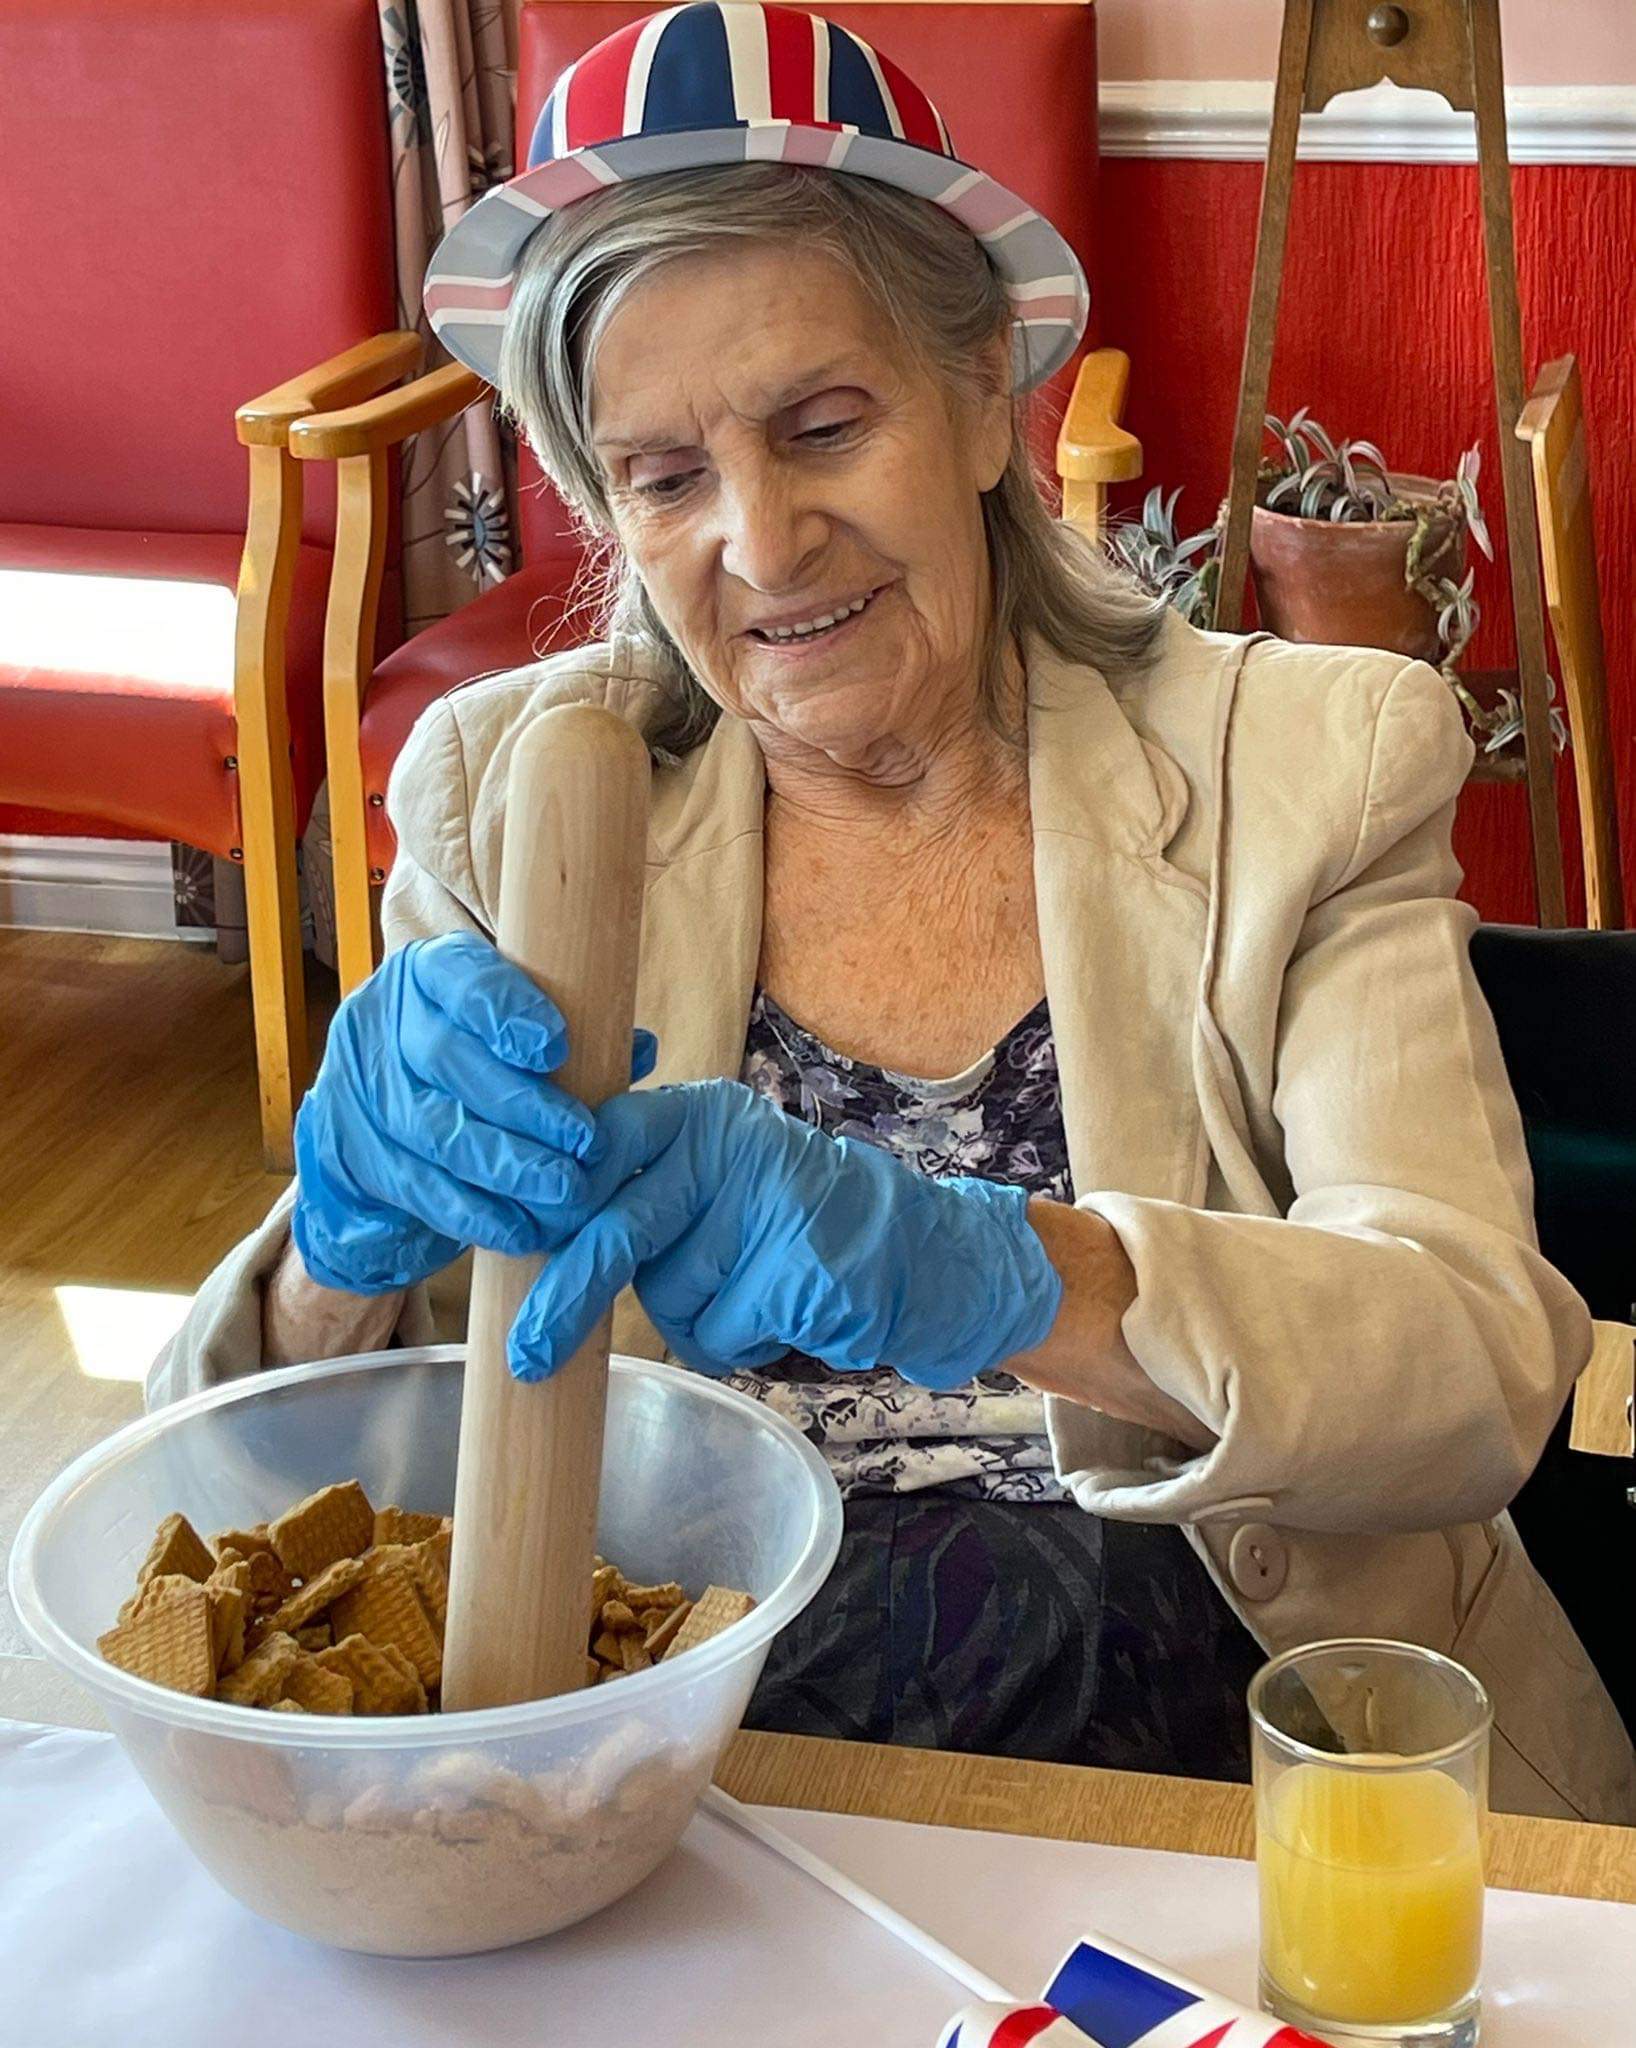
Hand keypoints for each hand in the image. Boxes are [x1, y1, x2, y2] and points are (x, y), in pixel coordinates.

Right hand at [292, 932, 655, 1293]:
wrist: (387, 1117)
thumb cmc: (480, 1062)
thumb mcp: (517, 1033)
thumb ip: (576, 1036)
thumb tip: (638, 1050)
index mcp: (428, 974)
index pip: (458, 978)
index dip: (504, 1011)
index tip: (555, 1048)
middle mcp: (382, 1022)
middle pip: (445, 1059)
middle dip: (523, 1106)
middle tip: (587, 1144)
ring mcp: (360, 1088)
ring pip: (430, 1128)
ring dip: (505, 1166)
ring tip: (565, 1190)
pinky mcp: (353, 1153)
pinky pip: (415, 1186)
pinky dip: (473, 1211)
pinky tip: (520, 1229)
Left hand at [508, 1079, 1062, 1386]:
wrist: (912, 1251)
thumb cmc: (788, 1222)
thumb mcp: (718, 1179)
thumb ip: (643, 1192)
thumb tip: (534, 1239)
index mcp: (702, 1116)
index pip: (605, 1141)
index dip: (557, 1197)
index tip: (521, 1238)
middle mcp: (733, 1147)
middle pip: (621, 1230)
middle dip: (568, 1295)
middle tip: (525, 1355)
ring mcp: (770, 1207)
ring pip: (669, 1297)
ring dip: (696, 1314)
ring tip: (753, 1287)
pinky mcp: (798, 1273)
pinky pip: (719, 1333)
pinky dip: (738, 1341)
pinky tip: (781, 1311)